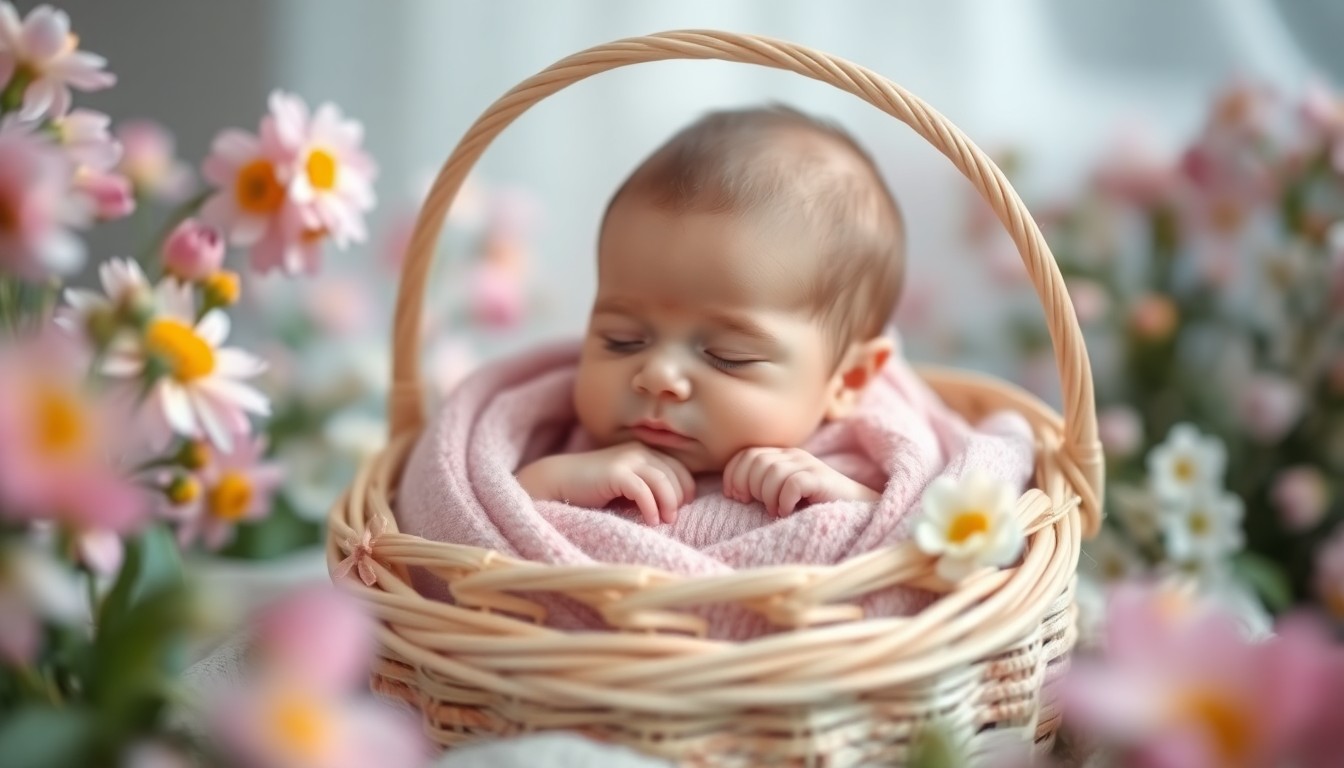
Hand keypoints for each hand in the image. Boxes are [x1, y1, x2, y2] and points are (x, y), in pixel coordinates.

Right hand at [515, 442, 694, 525]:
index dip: (686, 488)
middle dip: (678, 498)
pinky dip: (651, 507)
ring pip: (663, 481)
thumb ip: (647, 488)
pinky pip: (643, 490)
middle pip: (675, 474)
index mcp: (644, 452)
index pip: (679, 468)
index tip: (682, 508)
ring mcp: (627, 459)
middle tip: (672, 518)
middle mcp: (639, 451)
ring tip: (665, 521)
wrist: (559, 481)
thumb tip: (673, 506)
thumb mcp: (626, 486)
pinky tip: (650, 521)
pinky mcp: (615, 472)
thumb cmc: (594, 488)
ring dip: (668, 504)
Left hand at [722, 447, 880, 516]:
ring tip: (775, 511)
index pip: (746, 454)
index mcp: (782, 455)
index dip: (734, 474)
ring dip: (767, 497)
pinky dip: (784, 501)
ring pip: (772, 472)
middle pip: (756, 462)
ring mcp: (809, 464)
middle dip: (749, 486)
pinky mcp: (821, 478)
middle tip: (756, 505)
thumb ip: (762, 484)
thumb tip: (733, 490)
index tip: (734, 496)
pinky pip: (792, 484)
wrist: (855, 510)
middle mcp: (794, 455)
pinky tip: (788, 512)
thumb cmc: (814, 505)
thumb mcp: (783, 492)